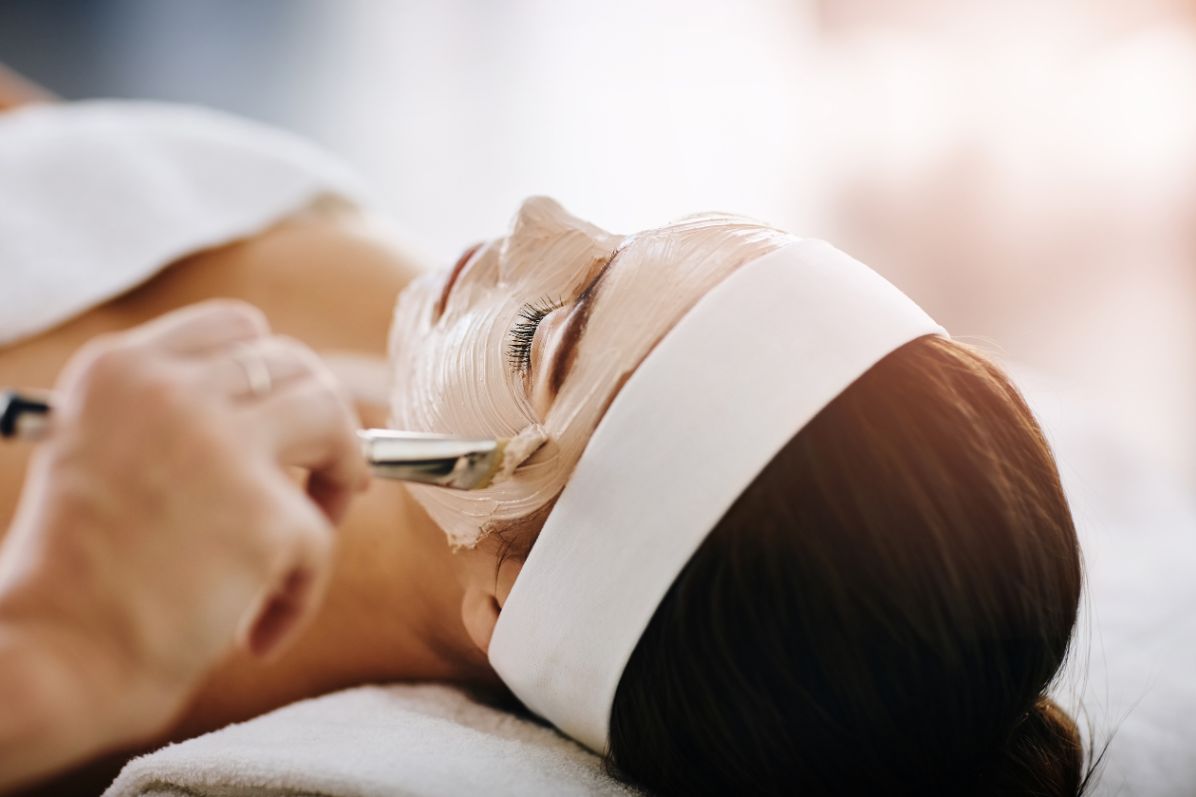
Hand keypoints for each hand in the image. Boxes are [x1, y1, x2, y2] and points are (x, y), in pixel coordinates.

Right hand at [0, 301, 368, 750]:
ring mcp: (222, 448)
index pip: (236, 327)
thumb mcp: (96, 452)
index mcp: (120, 370)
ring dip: (342, 471)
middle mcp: (171, 392)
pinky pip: (322, 540)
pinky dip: (301, 592)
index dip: (275, 373)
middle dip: (321, 420)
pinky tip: (260, 632)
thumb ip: (171, 417)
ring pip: (333, 418)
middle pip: (296, 365)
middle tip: (321, 477)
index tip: (282, 418)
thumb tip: (274, 412)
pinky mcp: (265, 517)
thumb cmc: (69, 577)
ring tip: (313, 530)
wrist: (44, 663)